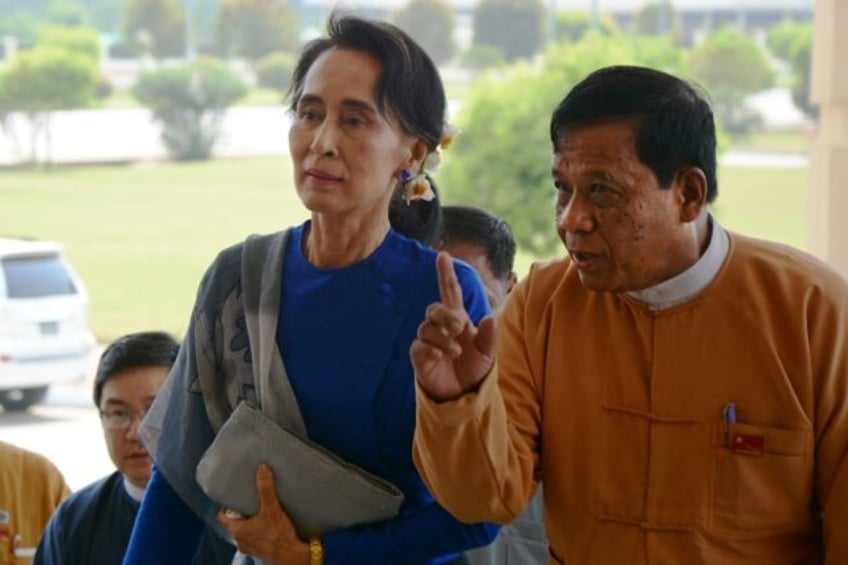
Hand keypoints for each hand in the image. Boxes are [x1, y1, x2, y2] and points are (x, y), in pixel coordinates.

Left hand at [218, 464, 309, 564]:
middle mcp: (241, 542)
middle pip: (234, 525)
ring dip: (250, 525)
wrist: (292, 557)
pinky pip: (256, 540)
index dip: (226, 508)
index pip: (223, 518)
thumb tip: (262, 469)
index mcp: (238, 531)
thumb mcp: (272, 509)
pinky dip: (259, 533)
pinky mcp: (261, 553)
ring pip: (245, 534)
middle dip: (241, 515)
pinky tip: (270, 527)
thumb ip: (266, 489)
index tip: (232, 500)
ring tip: (260, 513)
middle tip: (249, 503)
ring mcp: (251, 549)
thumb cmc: (278, 536)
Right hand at [411, 252, 496, 401]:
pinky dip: (429, 349)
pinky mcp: (420, 357)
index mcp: (457, 318)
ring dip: (442, 338)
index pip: (449, 291)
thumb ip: (488, 336)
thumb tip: (489, 318)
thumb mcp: (488, 352)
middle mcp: (440, 326)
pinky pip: (418, 346)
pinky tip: (440, 356)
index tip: (443, 255)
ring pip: (426, 328)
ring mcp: (428, 341)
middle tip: (459, 328)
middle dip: (445, 315)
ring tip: (456, 352)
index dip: (445, 273)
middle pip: (434, 308)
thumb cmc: (475, 367)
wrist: (464, 393)